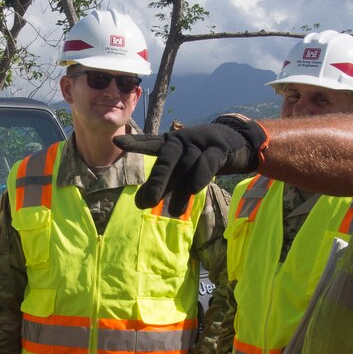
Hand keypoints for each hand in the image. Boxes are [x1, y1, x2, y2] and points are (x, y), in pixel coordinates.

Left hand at [114, 114, 268, 215]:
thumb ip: (163, 183)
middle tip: (144, 204)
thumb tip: (140, 203)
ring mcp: (200, 143)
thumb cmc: (200, 157)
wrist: (235, 142)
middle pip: (167, 159)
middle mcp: (182, 141)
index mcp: (169, 144)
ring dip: (179, 190)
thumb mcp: (180, 167)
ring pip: (186, 166)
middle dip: (156, 181)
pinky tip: (196, 189)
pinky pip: (207, 162)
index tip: (117, 142)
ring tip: (173, 212)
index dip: (135, 142)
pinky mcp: (218, 149)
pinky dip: (201, 175)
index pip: (150, 143)